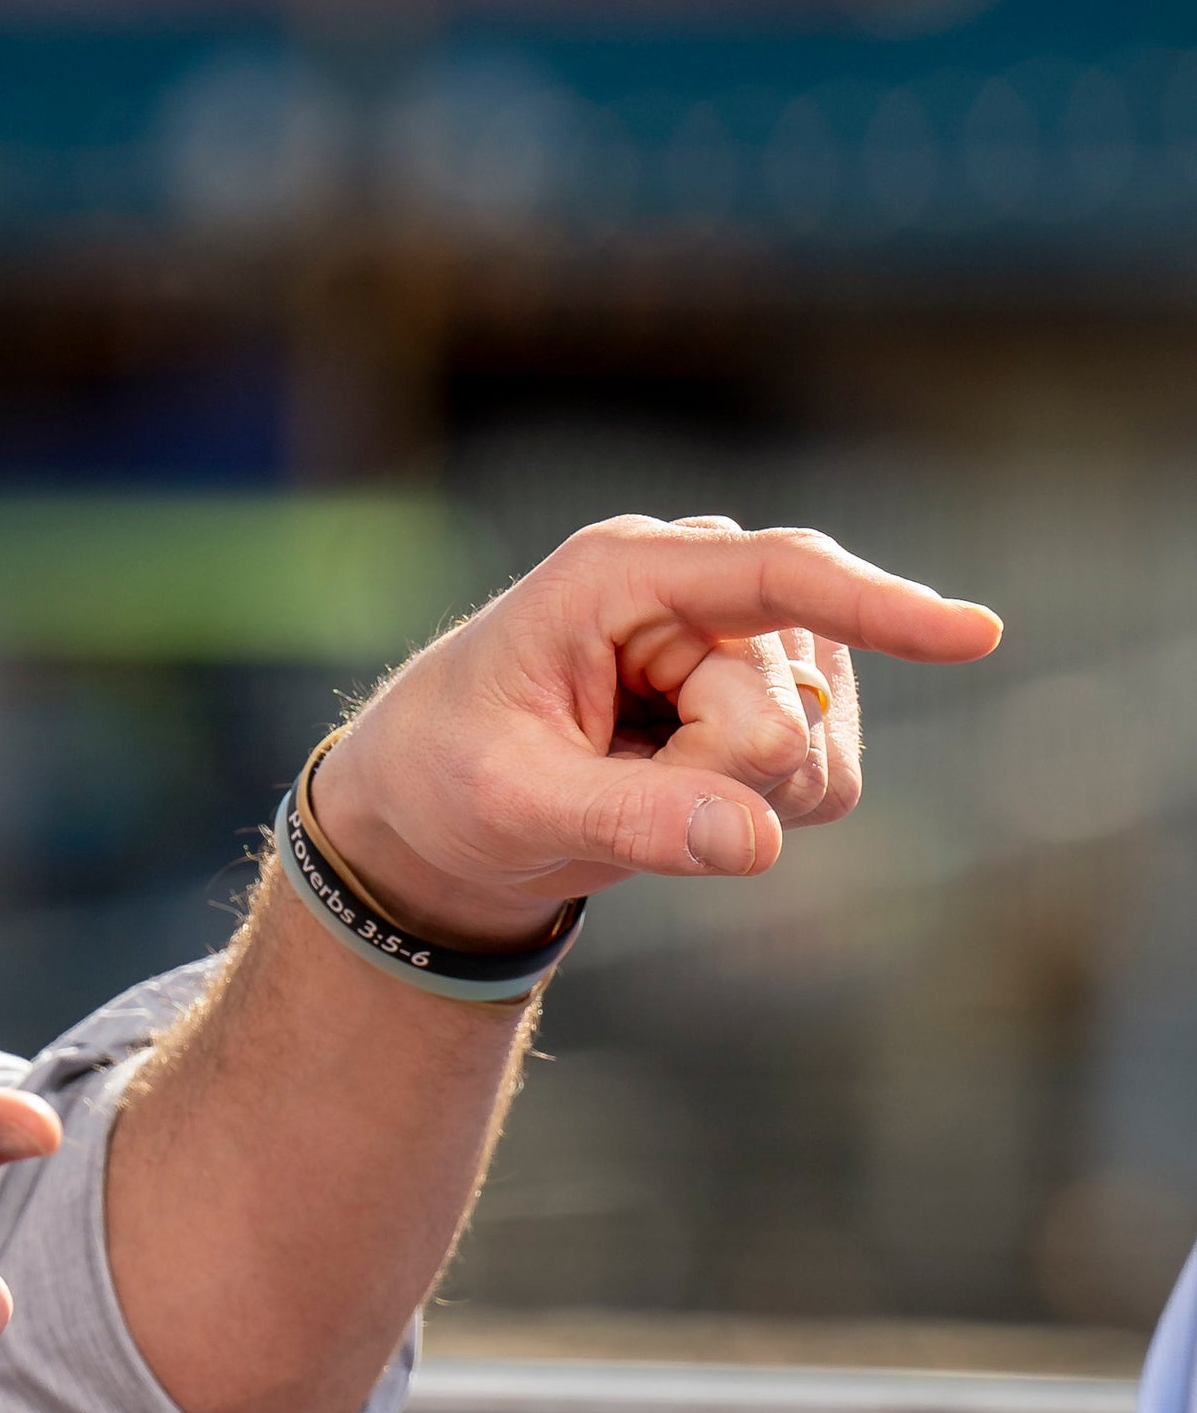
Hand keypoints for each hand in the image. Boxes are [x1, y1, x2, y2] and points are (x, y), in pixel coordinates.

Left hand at [314, 515, 1003, 950]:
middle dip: (708, 778)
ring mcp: (748, 640)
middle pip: (784, 710)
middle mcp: (698, 587)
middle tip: (603, 786)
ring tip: (630, 780)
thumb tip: (756, 839)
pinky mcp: (778, 697)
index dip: (879, 605)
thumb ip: (626, 817)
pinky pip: (825, 781)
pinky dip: (760, 812)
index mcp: (618, 573)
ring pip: (814, 752)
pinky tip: (678, 791)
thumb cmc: (448, 776)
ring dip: (733, 797)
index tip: (975, 634)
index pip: (777, 575)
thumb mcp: (507, 801)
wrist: (438, 804)